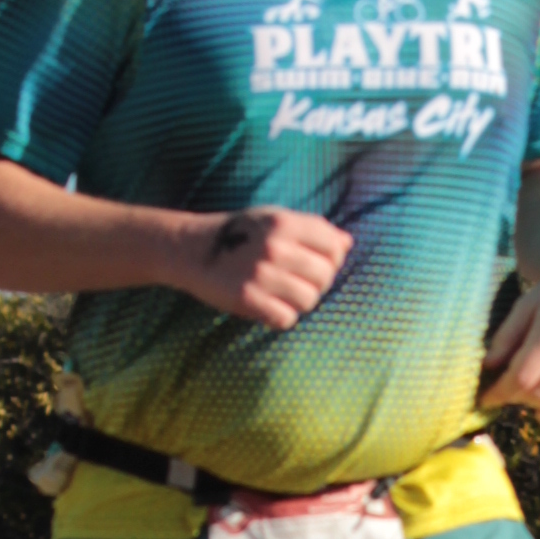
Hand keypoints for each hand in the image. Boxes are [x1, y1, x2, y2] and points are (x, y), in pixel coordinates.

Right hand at [181, 205, 351, 329]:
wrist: (191, 250)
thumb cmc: (240, 234)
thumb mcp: (273, 219)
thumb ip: (311, 229)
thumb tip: (347, 243)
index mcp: (283, 223)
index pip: (335, 247)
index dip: (332, 260)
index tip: (314, 263)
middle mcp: (274, 246)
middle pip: (324, 277)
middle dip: (315, 283)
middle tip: (293, 282)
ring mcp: (260, 274)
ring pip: (308, 300)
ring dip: (298, 302)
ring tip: (279, 294)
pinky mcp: (246, 299)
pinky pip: (286, 319)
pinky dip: (279, 317)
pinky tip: (266, 306)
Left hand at [481, 238, 539, 417]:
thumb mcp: (526, 305)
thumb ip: (506, 337)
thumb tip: (488, 366)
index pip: (520, 379)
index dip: (499, 393)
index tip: (485, 399)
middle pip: (537, 392)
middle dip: (514, 397)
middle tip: (503, 392)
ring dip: (534, 404)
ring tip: (521, 398)